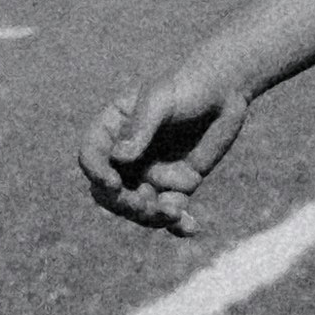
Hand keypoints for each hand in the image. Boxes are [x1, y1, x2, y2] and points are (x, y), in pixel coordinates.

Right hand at [82, 57, 249, 235]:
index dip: (96, 173)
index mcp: (112, 130)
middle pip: (110, 193)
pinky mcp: (176, 188)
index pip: (91, 156)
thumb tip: (120, 157)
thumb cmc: (187, 87)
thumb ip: (141, 126)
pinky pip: (171, 212)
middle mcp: (125, 158)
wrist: (223, 93)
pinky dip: (179, 225)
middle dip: (125, 204)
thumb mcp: (161, 99)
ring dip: (154, 216)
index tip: (113, 184)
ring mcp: (149, 175)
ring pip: (140, 208)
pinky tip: (191, 227)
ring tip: (175, 212)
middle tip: (146, 205)